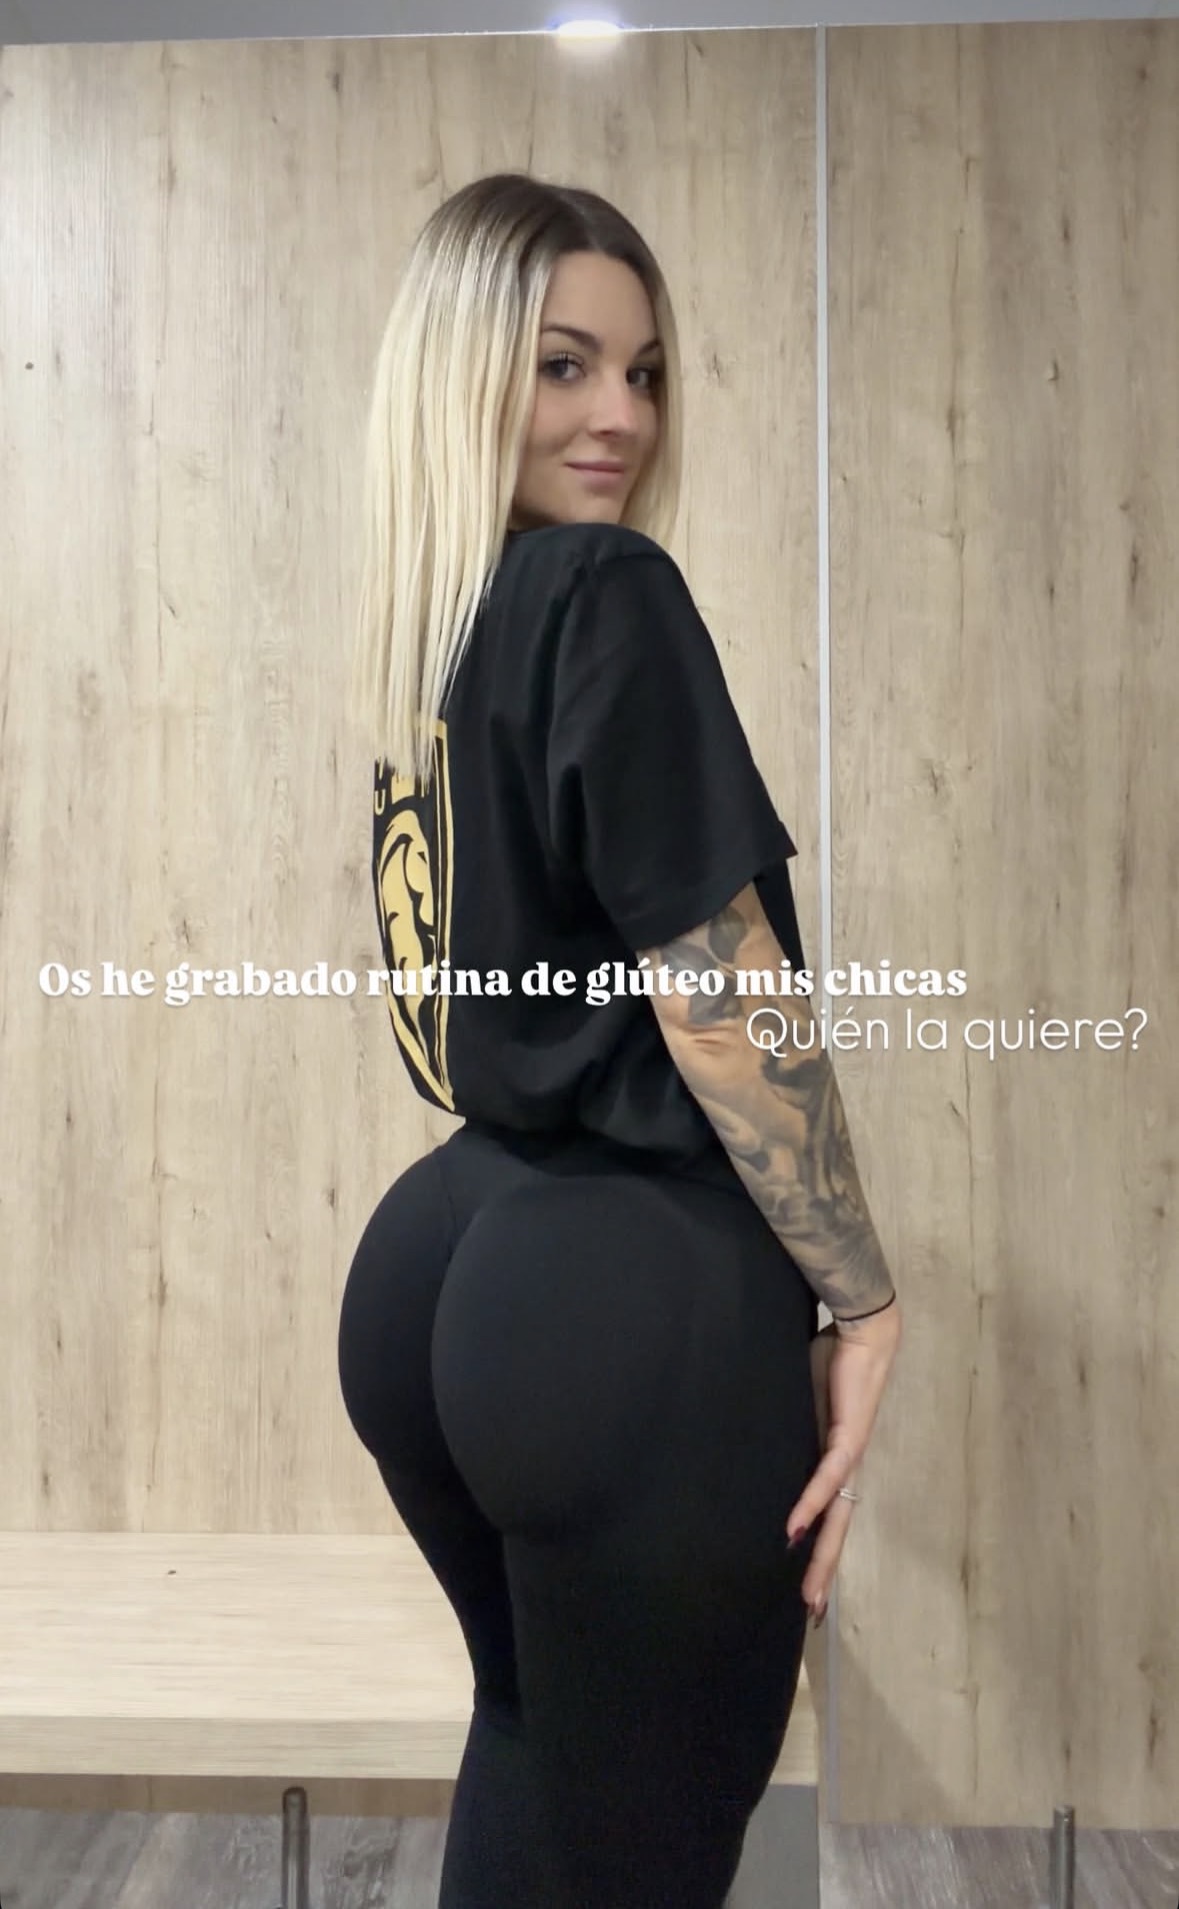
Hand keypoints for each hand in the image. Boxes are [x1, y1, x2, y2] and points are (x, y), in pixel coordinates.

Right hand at [787, 1302, 901, 1623]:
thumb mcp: (801, 1401)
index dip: (820, 1550)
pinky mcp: (847, 1438)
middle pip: (837, 1529)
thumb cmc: (832, 1358)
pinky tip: (795, 1530)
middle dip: (823, 1573)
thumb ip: (789, 1426)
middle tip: (811, 1615)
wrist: (862, 1329)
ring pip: (837, 1517)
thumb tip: (756, 1438)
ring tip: (808, 1593)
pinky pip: (825, 1479)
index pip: (829, 1514)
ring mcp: (849, 1455)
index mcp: (836, 1459)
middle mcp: (847, 1466)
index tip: (808, 1588)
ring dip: (823, 1556)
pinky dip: (810, 1505)